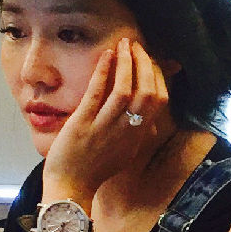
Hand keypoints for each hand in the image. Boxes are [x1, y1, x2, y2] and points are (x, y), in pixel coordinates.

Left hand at [42, 38, 169, 201]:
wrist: (70, 186)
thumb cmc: (94, 170)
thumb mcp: (125, 154)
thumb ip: (138, 136)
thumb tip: (152, 124)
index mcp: (138, 135)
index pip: (159, 100)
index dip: (158, 76)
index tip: (150, 61)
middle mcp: (126, 131)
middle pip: (147, 92)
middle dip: (145, 64)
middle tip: (137, 46)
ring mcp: (104, 127)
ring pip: (124, 90)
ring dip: (127, 63)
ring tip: (124, 45)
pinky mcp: (82, 124)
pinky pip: (97, 93)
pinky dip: (104, 71)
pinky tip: (106, 55)